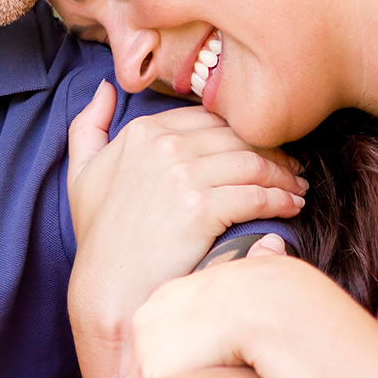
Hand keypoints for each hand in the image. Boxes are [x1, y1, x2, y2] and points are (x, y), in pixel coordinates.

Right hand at [66, 82, 306, 377]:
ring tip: (297, 187)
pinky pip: (255, 195)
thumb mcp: (81, 174)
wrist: (108, 290)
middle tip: (292, 167)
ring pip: (252, 163)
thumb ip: (88, 125)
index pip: (209, 120)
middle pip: (236, 138)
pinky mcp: (200, 208)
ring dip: (283, 175)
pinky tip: (291, 206)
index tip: (260, 147)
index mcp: (141, 131)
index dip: (240, 133)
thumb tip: (105, 86)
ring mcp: (181, 175)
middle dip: (271, 151)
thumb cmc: (98, 237)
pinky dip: (281, 199)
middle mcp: (161, 145)